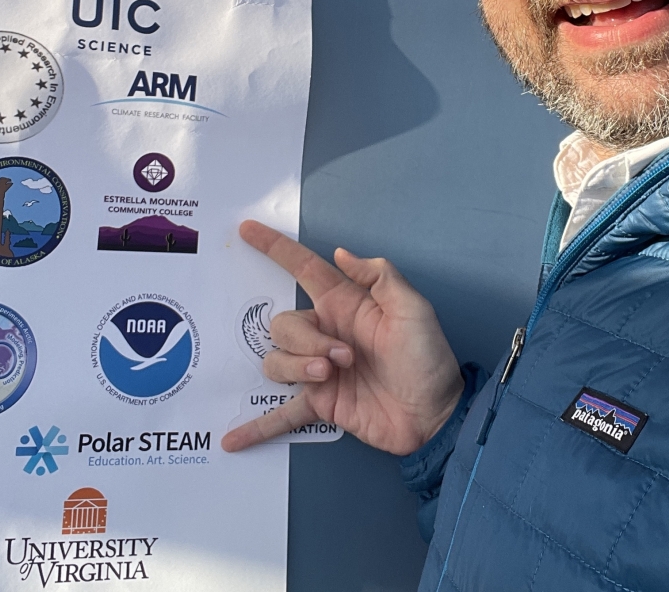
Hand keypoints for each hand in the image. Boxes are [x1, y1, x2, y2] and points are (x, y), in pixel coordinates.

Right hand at [221, 221, 463, 455]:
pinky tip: (233, 440)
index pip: (303, 268)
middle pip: (284, 324)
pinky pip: (282, 414)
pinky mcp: (320, 404)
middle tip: (342, 357)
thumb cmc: (428, 358)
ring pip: (278, 360)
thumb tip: (341, 253)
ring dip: (298, 368)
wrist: (435, 415)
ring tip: (331, 377)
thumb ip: (380, 276)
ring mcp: (318, 370)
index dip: (275, 248)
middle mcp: (326, 333)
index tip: (248, 229)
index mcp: (345, 305)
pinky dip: (256, 426)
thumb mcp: (413, 308)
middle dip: (305, 339)